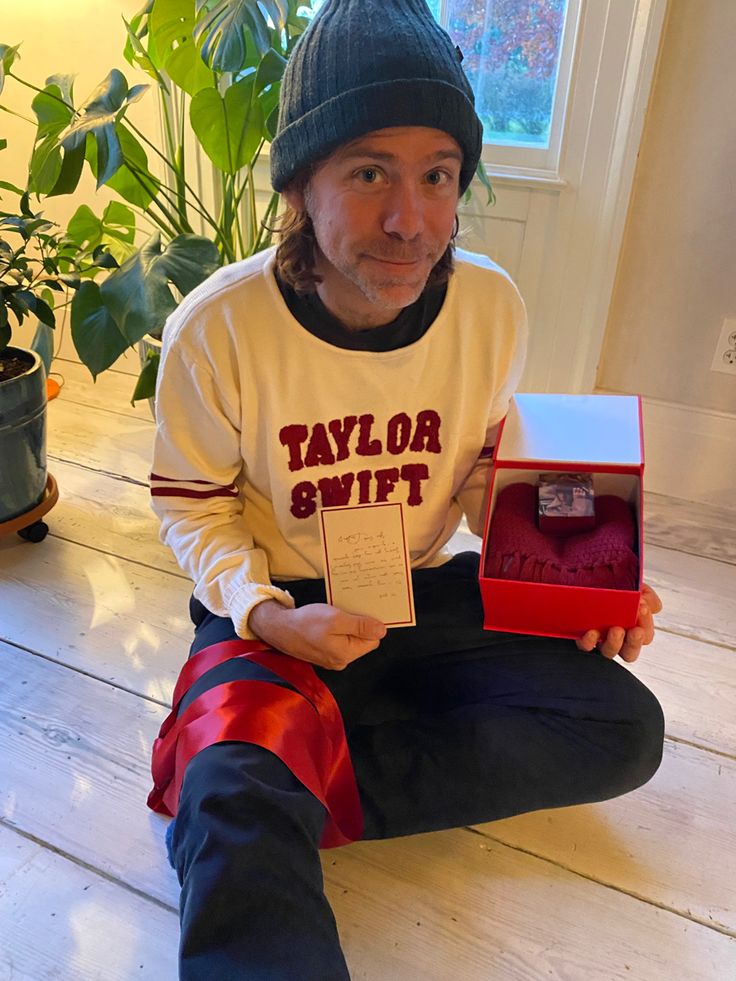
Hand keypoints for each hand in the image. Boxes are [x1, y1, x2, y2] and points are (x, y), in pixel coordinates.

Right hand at [248, 600, 386, 670]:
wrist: (278, 628)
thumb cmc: (304, 623)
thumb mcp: (335, 619)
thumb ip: (360, 626)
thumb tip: (382, 630)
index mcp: (346, 654)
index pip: (373, 639)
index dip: (369, 623)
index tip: (360, 611)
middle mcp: (340, 660)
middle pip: (362, 640)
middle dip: (357, 624)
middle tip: (345, 611)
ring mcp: (331, 658)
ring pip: (350, 638)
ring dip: (346, 625)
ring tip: (333, 615)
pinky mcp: (323, 652)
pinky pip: (338, 640)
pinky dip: (335, 629)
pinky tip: (326, 621)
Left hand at [576, 583, 662, 662]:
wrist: (588, 573)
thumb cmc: (613, 584)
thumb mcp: (635, 585)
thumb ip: (648, 596)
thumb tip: (653, 607)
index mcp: (633, 626)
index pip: (645, 635)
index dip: (646, 625)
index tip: (643, 608)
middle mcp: (617, 636)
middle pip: (630, 652)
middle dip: (634, 643)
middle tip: (635, 631)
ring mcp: (600, 638)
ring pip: (609, 652)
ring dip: (614, 643)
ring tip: (615, 630)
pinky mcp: (582, 635)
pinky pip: (585, 646)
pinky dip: (589, 642)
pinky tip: (591, 632)